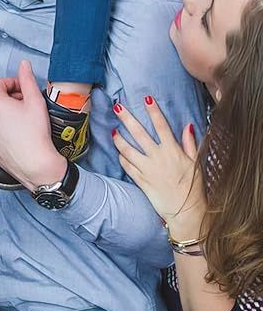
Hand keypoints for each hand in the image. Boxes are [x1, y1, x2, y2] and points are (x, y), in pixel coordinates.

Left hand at [0, 60, 66, 189]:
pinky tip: (14, 133)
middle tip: (25, 105)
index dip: (13, 83)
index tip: (23, 90)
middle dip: (9, 98)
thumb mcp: (35, 101)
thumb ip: (27, 79)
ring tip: (21, 121)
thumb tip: (23, 64)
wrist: (35, 165)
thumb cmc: (36, 134)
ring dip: (3, 113)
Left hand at [112, 97, 205, 232]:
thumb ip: (190, 144)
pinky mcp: (140, 180)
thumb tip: (187, 126)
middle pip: (139, 133)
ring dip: (118, 138)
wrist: (186, 212)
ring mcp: (147, 169)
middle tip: (117, 107)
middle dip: (127, 118)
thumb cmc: (193, 187)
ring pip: (127, 149)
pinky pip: (126, 165)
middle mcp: (158, 157)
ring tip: (113, 130)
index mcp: (173, 151)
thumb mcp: (195, 164)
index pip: (162, 126)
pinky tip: (119, 152)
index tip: (147, 98)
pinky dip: (121, 157)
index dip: (154, 111)